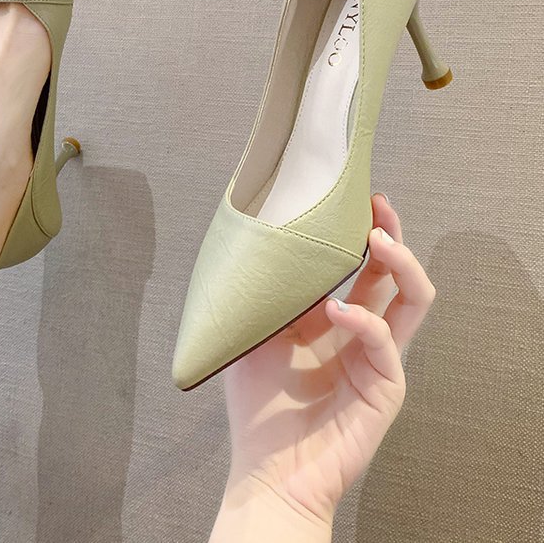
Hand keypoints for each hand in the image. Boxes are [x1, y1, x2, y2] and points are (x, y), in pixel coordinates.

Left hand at [210, 193, 435, 540]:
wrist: (267, 470)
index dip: (358, 231)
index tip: (350, 198)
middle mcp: (361, 334)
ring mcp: (377, 359)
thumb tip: (262, 243)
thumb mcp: (255, 336)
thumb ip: (267, 296)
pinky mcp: (386, 388)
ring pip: (413, 299)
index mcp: (332, 319)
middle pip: (394, 273)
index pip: (359, 266)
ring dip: (399, 264)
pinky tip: (335, 311)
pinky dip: (362, 320)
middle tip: (376, 205)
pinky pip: (385, 343)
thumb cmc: (258, 407)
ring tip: (376, 240)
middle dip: (391, 233)